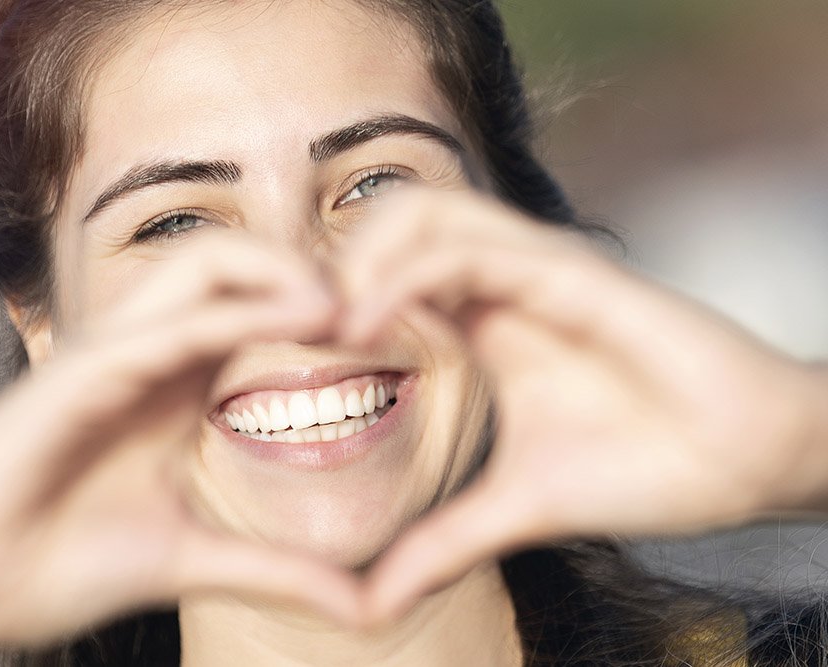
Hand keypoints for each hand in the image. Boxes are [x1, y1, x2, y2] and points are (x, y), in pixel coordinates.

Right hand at [0, 232, 359, 665]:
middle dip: (308, 269)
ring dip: (278, 272)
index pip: (257, 309)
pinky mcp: (77, 372)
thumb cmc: (60, 564)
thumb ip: (278, 572)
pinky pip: (167, 323)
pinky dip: (234, 313)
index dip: (325, 309)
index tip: (391, 334)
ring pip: (201, 265)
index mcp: (178, 383)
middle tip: (377, 305)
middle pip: (235, 264)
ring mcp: (113, 354)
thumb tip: (363, 608)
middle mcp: (150, 353)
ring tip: (345, 304)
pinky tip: (296, 320)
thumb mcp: (193, 560)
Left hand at [337, 188, 824, 621]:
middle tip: (292, 327)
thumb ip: (445, 542)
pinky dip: (408, 276)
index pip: (390, 266)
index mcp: (485, 318)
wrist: (749, 464)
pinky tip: (368, 325)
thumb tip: (372, 602)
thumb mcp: (519, 507)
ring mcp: (540, 270)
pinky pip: (476, 249)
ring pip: (428, 214)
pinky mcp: (578, 276)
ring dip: (361, 258)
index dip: (329, 295)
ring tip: (326, 324)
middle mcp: (506, 281)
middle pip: (396, 221)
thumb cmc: (645, 466)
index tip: (284, 348)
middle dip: (333, 261)